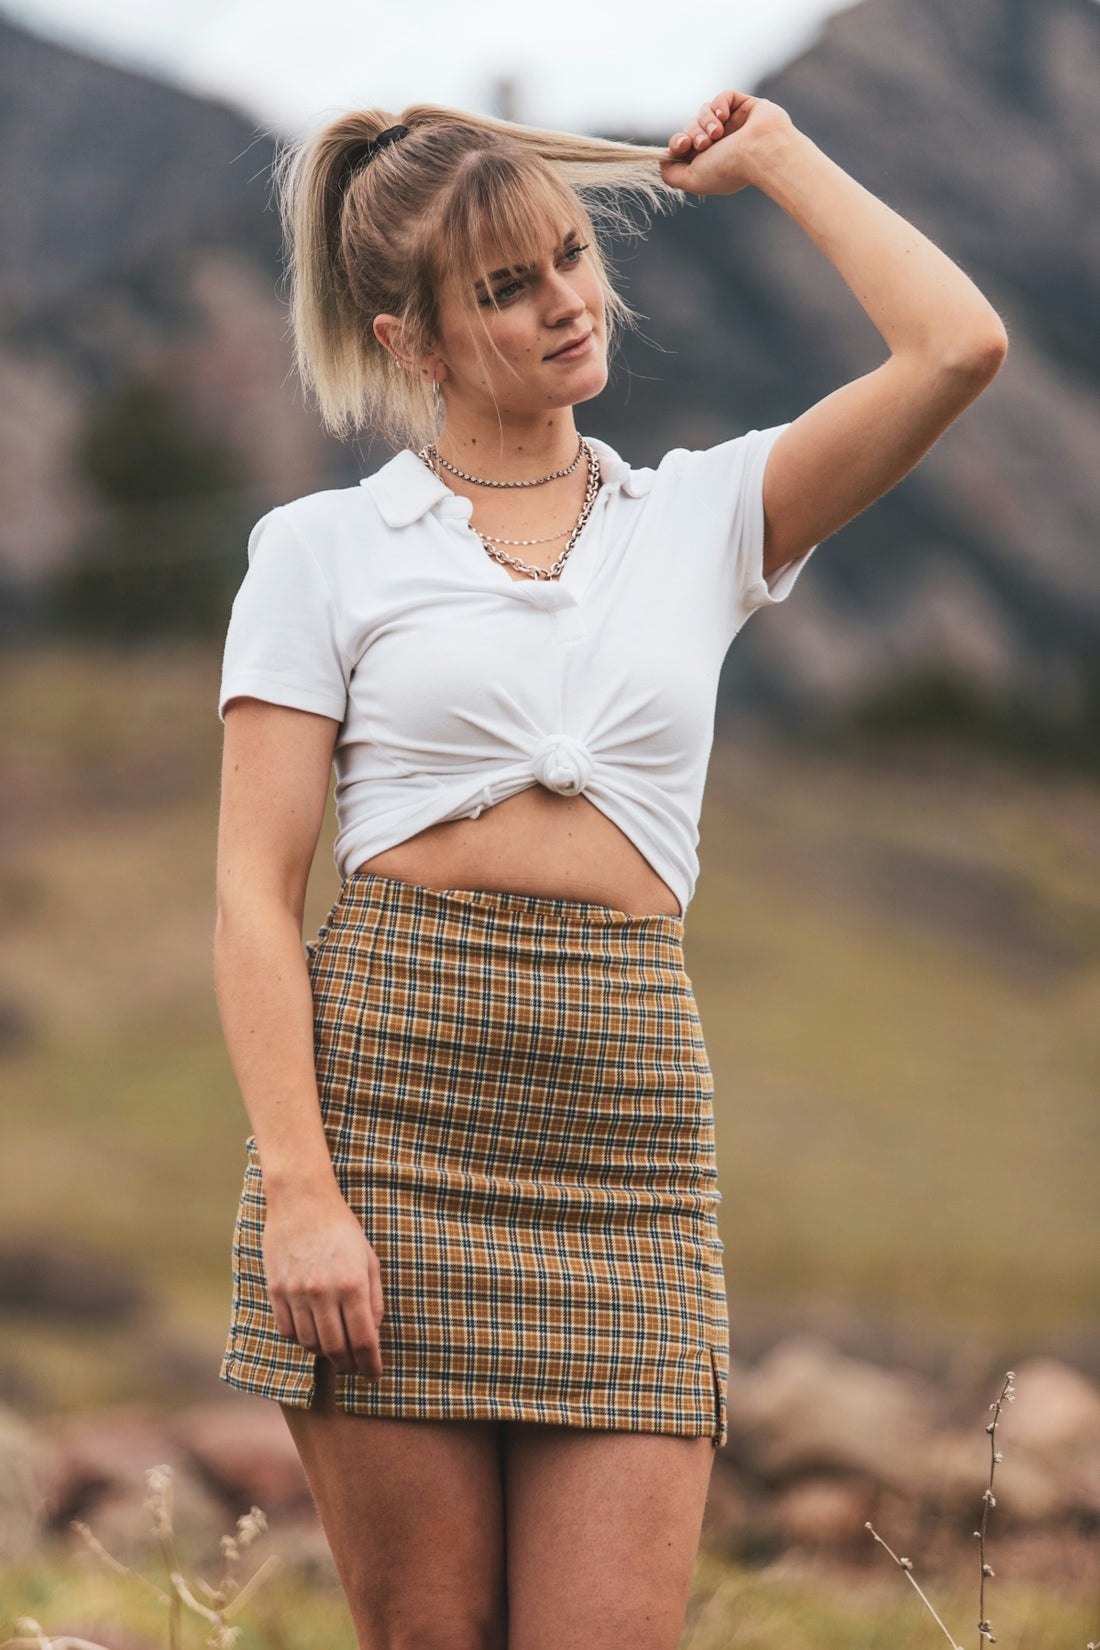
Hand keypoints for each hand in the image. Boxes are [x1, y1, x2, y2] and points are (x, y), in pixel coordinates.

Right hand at [262, 1185, 385, 1378]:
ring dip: (325, 1354)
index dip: (370, 1364)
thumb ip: (374, 1299)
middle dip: (349, 1365)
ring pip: (310, 1343)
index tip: (374, 1374)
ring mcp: (296, 1292)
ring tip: (335, 1349)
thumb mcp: (369, 1260)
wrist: (302, 1201)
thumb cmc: (342, 1229)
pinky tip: (311, 1331)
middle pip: (335, 1349)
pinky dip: (301, 1338)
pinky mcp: (276, 1290)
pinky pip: (287, 1330)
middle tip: (355, 1368)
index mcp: (352, 1284)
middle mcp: (324, 1292)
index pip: (363, 1340)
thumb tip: (373, 1333)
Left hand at [660, 90, 794, 197]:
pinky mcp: (745, 106)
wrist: (759, 153)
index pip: (685, 144)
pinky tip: (724, 117)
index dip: (678, 142)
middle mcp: (723, 143)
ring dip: (706, 121)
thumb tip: (662, 162)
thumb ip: (672, 174)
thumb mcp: (692, 180)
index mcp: (711, 161)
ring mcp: (734, 124)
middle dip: (693, 133)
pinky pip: (723, 96)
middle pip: (692, 126)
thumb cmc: (728, 170)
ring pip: (705, 111)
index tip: (682, 145)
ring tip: (717, 133)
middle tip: (704, 143)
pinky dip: (719, 104)